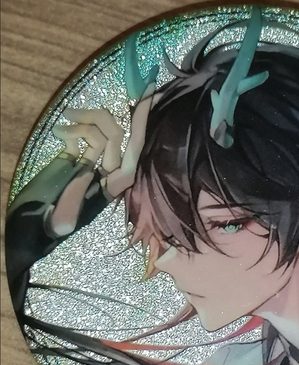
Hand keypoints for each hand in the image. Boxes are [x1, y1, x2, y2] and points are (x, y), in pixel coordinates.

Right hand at [49, 83, 154, 234]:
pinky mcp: (81, 159)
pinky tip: (60, 135)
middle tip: (70, 114)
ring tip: (61, 126)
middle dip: (97, 120)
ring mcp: (96, 164)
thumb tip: (66, 221)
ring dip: (81, 125)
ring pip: (102, 133)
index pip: (135, 150)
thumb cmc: (50, 224)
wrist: (38, 225)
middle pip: (117, 135)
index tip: (149, 95)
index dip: (142, 124)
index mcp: (114, 185)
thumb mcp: (59, 221)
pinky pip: (86, 138)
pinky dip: (73, 132)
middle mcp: (111, 172)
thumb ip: (67, 217)